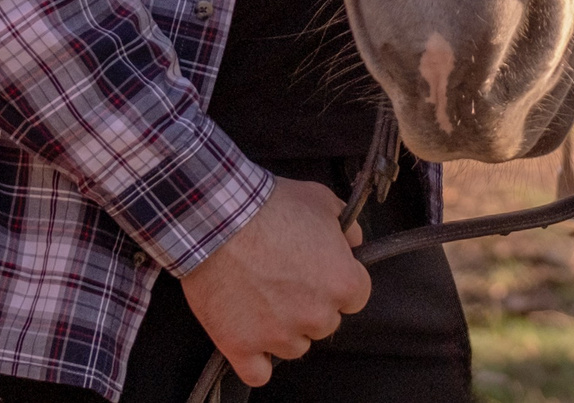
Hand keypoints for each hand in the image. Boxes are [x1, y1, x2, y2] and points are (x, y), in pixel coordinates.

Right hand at [181, 176, 370, 386]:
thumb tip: (353, 243)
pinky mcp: (241, 346)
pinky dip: (256, 361)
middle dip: (310, 305)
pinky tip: (252, 341)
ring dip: (283, 330)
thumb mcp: (323, 201)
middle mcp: (316, 315)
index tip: (320, 274)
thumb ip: (348, 228)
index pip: (355, 298)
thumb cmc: (269, 207)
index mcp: (342, 282)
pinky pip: (258, 372)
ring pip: (294, 347)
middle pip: (324, 323)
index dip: (337, 283)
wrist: (218, 219)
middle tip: (286, 280)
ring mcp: (278, 335)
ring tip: (262, 299)